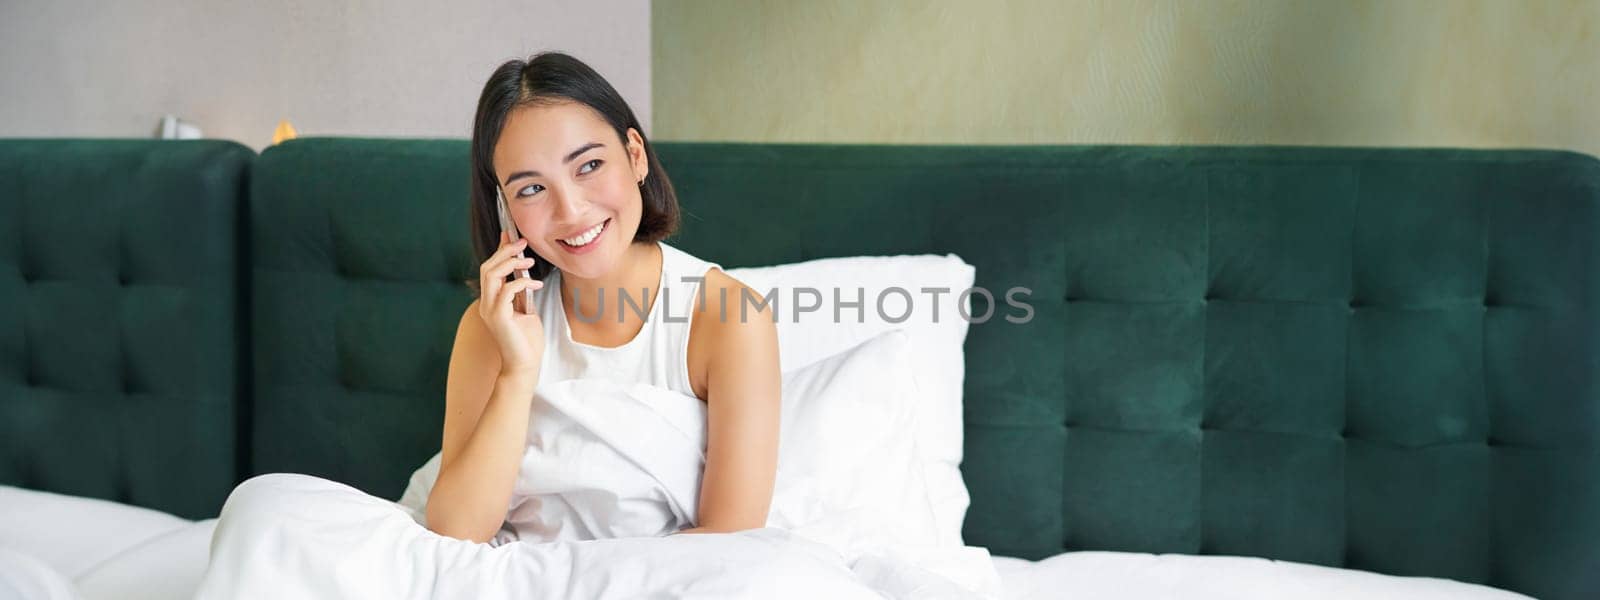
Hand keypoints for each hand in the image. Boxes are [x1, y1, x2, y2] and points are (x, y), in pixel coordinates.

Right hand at [478, 230, 545, 376]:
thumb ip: (520, 292)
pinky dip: (521, 283)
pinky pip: (506, 291)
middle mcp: (486, 304)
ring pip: (491, 275)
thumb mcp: (525, 309)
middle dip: (505, 252)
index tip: (510, 236)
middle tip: (523, 244)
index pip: (489, 269)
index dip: (499, 250)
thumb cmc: (527, 340)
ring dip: (510, 263)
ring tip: (528, 261)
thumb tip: (524, 271)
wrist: (525, 365)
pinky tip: (536, 284)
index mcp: (490, 301)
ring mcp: (490, 310)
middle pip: (487, 268)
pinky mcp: (498, 318)